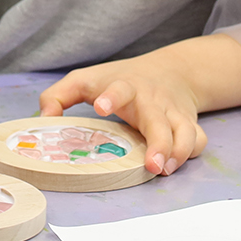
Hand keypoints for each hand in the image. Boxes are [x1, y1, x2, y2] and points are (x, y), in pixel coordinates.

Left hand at [38, 53, 207, 175]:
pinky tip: (176, 164)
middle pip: (159, 121)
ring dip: (178, 153)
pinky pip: (197, 140)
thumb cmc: (118, 80)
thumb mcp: (85, 80)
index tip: (101, 107)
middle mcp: (152, 100)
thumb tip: (43, 120)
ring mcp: (173, 113)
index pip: (118, 88)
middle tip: (152, 165)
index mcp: (124, 87)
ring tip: (164, 170)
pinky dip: (191, 152)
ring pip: (185, 132)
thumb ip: (58, 96)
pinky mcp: (189, 123)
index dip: (111, 97)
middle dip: (159, 143)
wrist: (172, 69)